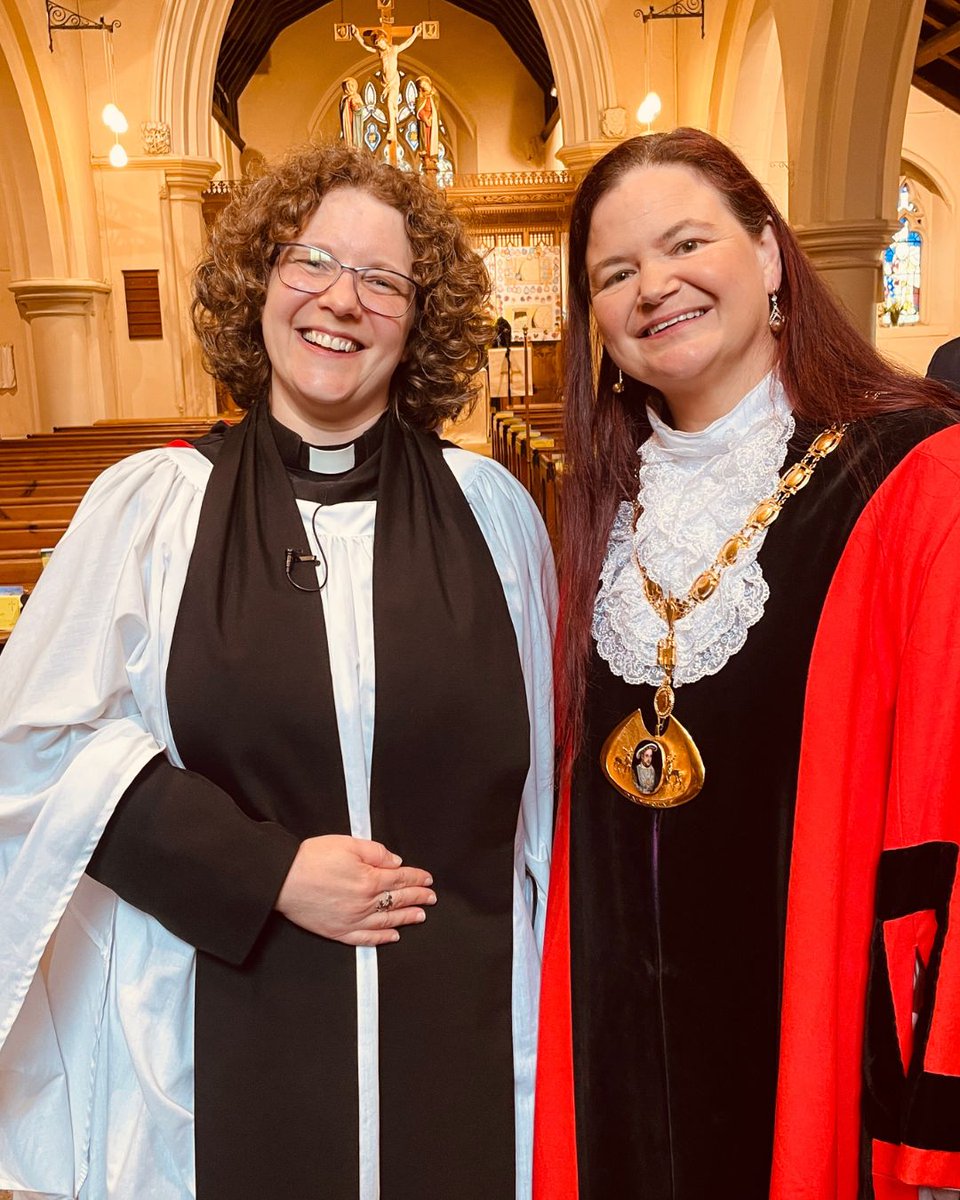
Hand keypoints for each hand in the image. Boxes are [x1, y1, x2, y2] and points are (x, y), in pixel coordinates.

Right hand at [275, 835, 435, 946]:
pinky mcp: (338, 931)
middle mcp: (365, 902)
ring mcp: (353, 920)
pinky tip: (393, 935)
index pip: (400, 879)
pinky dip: (382, 937)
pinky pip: (366, 938)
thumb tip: (394, 862)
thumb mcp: (348, 844)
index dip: (417, 878)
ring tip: (420, 916)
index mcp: (369, 879)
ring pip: (387, 920)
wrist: (283, 879)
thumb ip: (375, 852)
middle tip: (431, 897)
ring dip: (407, 918)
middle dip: (418, 897)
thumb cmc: (311, 859)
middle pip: (398, 900)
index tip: (427, 879)